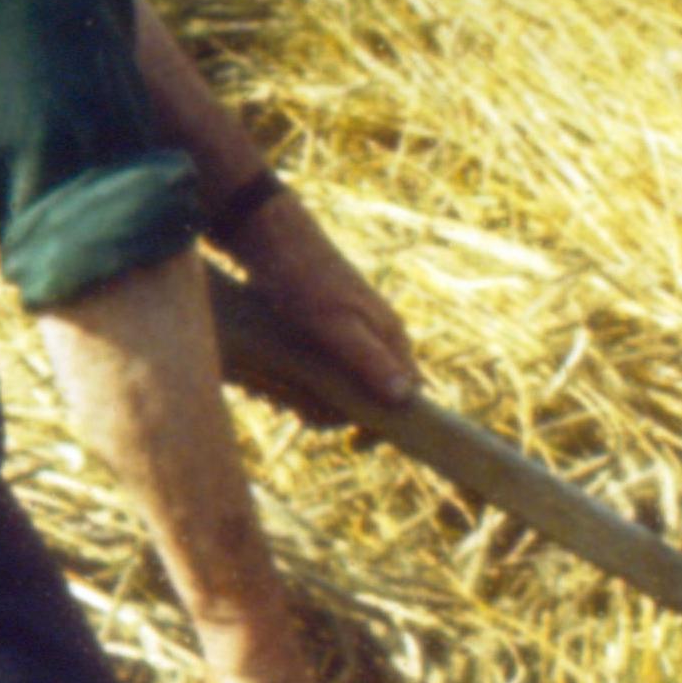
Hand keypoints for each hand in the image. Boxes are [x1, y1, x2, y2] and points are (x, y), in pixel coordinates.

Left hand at [233, 195, 419, 408]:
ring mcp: (354, 334)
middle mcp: (378, 338)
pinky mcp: (329, 331)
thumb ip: (369, 360)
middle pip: (375, 395)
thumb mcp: (335, 325)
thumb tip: (404, 398)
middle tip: (302, 415)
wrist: (273, 239)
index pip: (408, 394)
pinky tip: (280, 383)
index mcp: (389, 337)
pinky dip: (306, 384)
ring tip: (284, 400)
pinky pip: (327, 371)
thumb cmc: (304, 280)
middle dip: (340, 412)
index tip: (354, 443)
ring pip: (347, 384)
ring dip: (318, 399)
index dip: (385, 423)